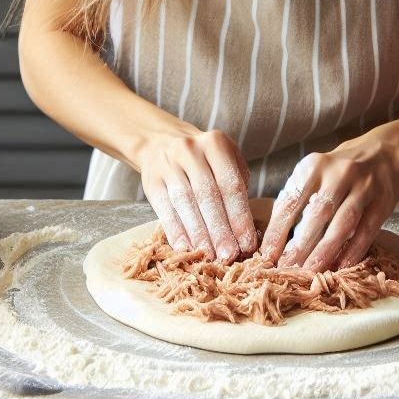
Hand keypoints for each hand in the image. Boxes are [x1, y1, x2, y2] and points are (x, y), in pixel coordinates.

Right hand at [138, 128, 257, 261]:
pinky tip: (186, 248)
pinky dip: (176, 231)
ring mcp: (167, 165)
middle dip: (220, 230)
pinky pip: (165, 210)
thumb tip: (245, 229)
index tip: (247, 244)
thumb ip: (238, 186)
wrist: (161, 142)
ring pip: (185, 204)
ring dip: (199, 234)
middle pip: (208, 196)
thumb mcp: (225, 160)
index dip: (239, 217)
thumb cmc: (203, 159)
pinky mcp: (151, 181)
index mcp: (215, 144)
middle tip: (229, 256)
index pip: (231, 185)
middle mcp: (190, 151)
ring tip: (210, 256)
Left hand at [260, 133, 398, 270]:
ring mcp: (364, 187)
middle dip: (300, 245)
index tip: (267, 255)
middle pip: (317, 214)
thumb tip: (273, 241)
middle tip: (287, 269)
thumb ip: (294, 201)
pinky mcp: (383, 202)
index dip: (278, 231)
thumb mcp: (313, 175)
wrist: (384, 155)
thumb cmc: (337, 173)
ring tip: (310, 272)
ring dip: (325, 251)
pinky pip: (367, 231)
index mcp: (314, 166)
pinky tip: (341, 267)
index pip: (291, 202)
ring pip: (343, 224)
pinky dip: (353, 251)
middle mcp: (339, 174)